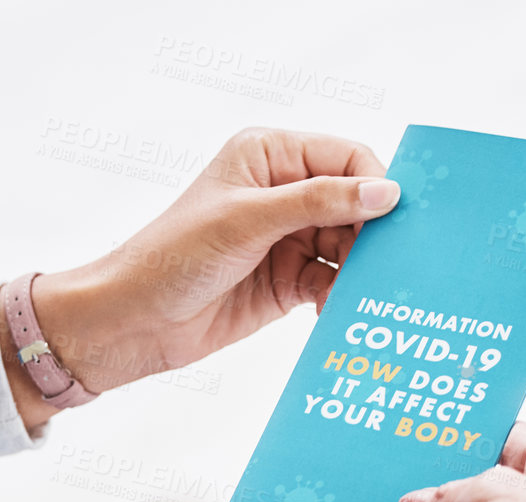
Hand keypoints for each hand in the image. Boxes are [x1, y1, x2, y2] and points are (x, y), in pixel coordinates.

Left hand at [3, 128, 399, 424]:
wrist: (134, 322)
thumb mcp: (247, 220)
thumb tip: (386, 192)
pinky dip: (342, 296)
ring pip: (350, 246)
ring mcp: (287, 238)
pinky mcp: (288, 281)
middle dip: (373, 233)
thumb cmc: (174, 255)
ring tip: (367, 294)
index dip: (374, 187)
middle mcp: (283, 191)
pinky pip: (333, 282)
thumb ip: (317, 201)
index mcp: (270, 154)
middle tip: (388, 266)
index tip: (390, 223)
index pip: (347, 158)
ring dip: (361, 269)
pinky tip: (339, 312)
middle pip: (356, 204)